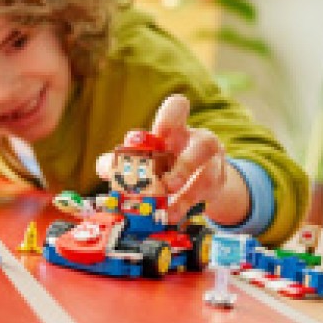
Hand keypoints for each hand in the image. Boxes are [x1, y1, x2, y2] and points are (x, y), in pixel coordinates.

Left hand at [95, 94, 249, 226]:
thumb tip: (104, 168)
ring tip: (169, 209)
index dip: (170, 117)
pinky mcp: (217, 184)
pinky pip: (206, 196)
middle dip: (185, 166)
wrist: (198, 179)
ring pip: (208, 175)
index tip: (159, 134)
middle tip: (167, 184)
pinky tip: (172, 215)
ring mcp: (213, 163)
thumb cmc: (167, 161)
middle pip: (204, 144)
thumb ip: (122, 160)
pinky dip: (186, 207)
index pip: (179, 107)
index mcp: (178, 127)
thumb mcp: (147, 156)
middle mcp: (199, 141)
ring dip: (187, 193)